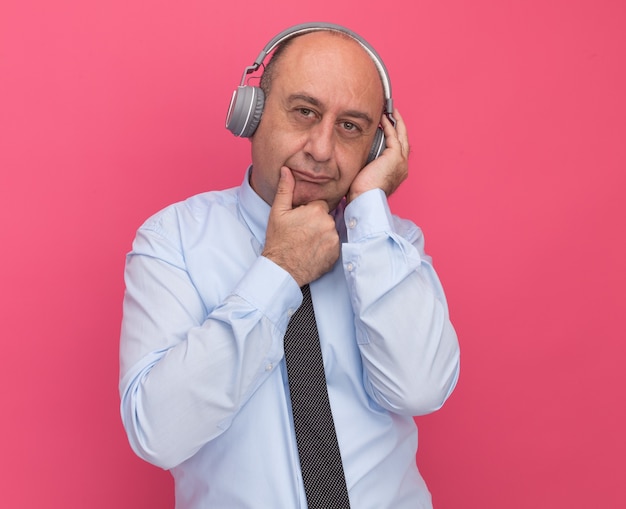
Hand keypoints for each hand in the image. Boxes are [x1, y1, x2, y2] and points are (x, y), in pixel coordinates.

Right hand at [262, 167, 340, 286]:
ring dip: (322, 235)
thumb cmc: (278, 240)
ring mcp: (334, 240)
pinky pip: (333, 245)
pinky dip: (326, 248)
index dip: (309, 212)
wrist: (282, 269)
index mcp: (317, 211)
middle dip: (316, 223)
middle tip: (301, 233)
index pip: (319, 205)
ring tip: (306, 243)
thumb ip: (285, 189)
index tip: (300, 221)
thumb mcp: (278, 212)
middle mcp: (329, 224)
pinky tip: (313, 251)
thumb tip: (286, 170)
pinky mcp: (336, 254)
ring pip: (330, 231)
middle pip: (326, 218)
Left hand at [347, 108, 410, 202]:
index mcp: (397, 172)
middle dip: (399, 125)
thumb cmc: (362, 193)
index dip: (394, 136)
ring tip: (390, 110)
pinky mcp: (395, 157)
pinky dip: (389, 125)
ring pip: (401, 135)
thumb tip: (360, 155)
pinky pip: (393, 135)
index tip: (387, 126)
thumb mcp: (366, 175)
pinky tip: (383, 118)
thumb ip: (368, 164)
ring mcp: (400, 161)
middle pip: (404, 139)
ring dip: (396, 121)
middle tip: (392, 113)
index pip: (398, 149)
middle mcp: (402, 166)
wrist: (364, 200)